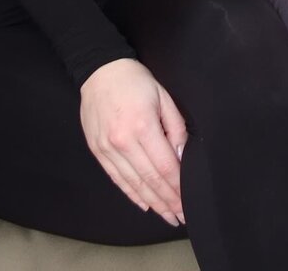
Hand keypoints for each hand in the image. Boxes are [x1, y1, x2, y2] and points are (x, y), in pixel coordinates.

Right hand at [80, 58, 186, 226]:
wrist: (100, 71)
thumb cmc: (136, 81)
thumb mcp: (163, 96)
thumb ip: (175, 127)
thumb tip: (180, 155)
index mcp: (143, 126)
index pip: (164, 166)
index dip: (177, 187)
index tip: (188, 201)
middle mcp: (123, 142)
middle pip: (150, 180)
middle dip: (168, 201)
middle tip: (181, 216)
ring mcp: (108, 149)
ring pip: (133, 184)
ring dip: (152, 203)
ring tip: (167, 215)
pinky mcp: (98, 152)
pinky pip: (117, 179)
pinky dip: (132, 194)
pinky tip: (144, 204)